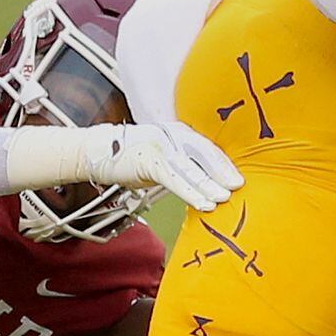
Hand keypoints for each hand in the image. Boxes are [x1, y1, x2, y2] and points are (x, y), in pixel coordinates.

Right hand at [82, 123, 242, 214]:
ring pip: (191, 169)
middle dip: (222, 172)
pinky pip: (175, 178)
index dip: (223, 163)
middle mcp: (172, 135)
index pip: (207, 147)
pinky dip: (190, 192)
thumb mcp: (160, 156)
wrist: (98, 152)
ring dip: (209, 185)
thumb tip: (205, 180)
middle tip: (238, 186)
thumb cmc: (132, 156)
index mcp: (179, 132)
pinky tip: (203, 203)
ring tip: (223, 198)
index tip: (238, 178)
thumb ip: (181, 163)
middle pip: (203, 154)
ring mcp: (161, 146)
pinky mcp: (150, 160)